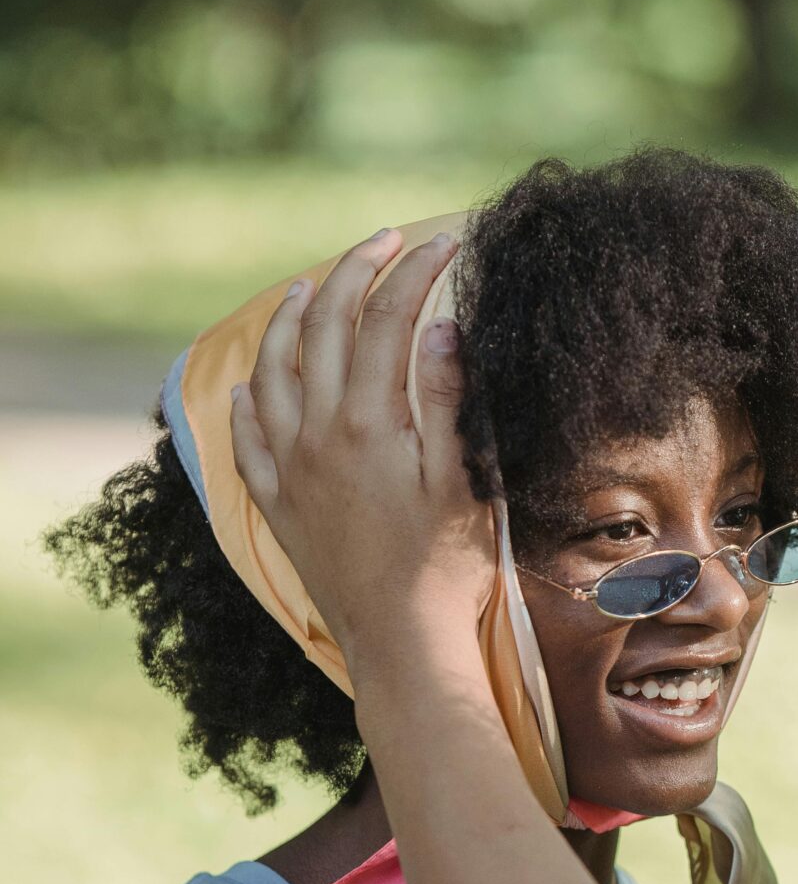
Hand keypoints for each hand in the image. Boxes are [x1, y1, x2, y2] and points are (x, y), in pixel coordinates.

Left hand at [230, 226, 493, 670]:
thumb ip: (448, 401)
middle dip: (354, 271)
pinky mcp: (278, 503)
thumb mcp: (464, 481)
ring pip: (274, 370)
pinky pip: (247, 437)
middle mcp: (317, 434)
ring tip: (305, 287)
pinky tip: (249, 383)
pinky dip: (248, 399)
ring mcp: (290, 467)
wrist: (401, 641)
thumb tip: (439, 327)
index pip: (388, 319)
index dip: (417, 272)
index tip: (445, 243)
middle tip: (385, 242)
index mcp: (370, 422)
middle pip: (325, 326)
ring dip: (290, 319)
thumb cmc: (446, 568)